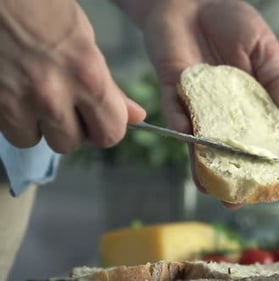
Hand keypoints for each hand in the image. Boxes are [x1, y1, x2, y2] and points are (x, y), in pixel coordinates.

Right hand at [0, 0, 145, 152]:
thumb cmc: (44, 9)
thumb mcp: (87, 43)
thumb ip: (111, 87)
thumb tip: (136, 116)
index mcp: (89, 76)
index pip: (111, 133)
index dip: (105, 129)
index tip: (99, 120)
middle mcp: (55, 93)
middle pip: (71, 144)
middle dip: (72, 130)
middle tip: (66, 107)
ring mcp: (20, 99)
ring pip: (37, 141)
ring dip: (40, 127)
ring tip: (38, 97)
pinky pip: (12, 132)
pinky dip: (16, 121)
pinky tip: (18, 95)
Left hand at [139, 0, 278, 207]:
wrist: (193, 0)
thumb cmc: (233, 21)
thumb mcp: (266, 49)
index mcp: (249, 101)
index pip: (258, 138)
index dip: (263, 162)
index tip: (270, 185)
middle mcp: (222, 108)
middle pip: (226, 148)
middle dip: (229, 175)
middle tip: (235, 201)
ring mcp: (197, 101)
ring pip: (199, 139)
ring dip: (202, 163)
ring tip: (208, 186)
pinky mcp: (173, 89)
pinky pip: (175, 110)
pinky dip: (181, 125)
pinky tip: (189, 138)